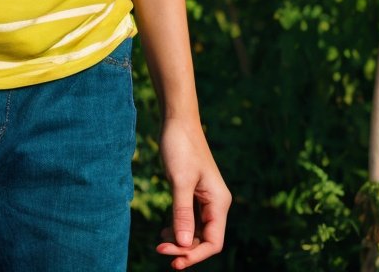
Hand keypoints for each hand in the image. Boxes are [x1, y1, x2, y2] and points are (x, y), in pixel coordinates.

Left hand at [154, 118, 230, 268]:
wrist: (177, 120)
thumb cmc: (180, 147)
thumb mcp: (180, 181)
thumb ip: (182, 213)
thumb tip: (184, 245)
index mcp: (219, 202)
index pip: (213, 242)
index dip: (195, 254)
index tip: (173, 260)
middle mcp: (215, 203)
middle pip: (204, 239)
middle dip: (184, 248)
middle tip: (159, 248)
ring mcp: (204, 199)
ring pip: (196, 231)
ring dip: (180, 240)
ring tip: (160, 242)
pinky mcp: (193, 193)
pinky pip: (189, 219)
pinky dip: (178, 227)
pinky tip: (165, 231)